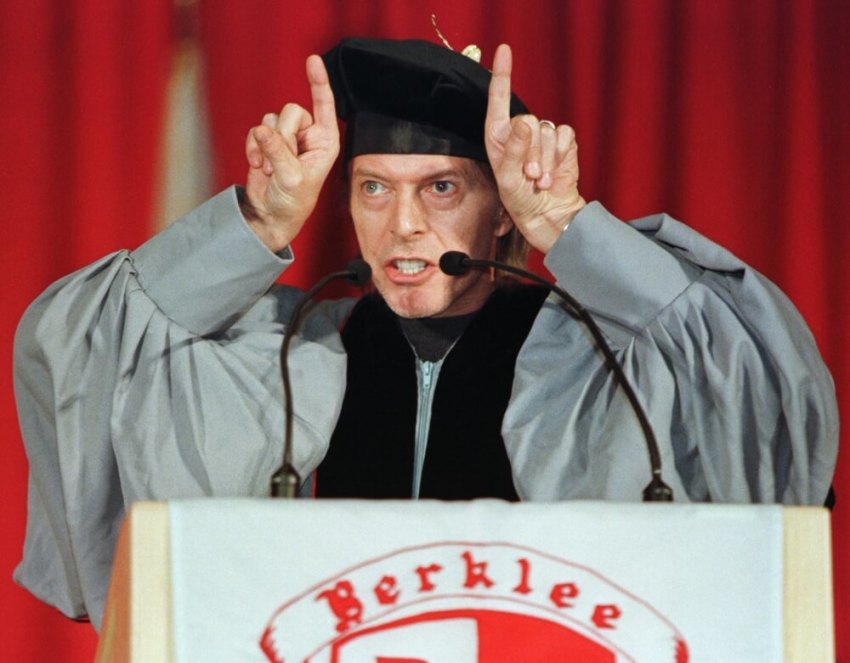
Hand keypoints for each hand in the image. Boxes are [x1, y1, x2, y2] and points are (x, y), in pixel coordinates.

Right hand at [243, 55, 339, 252]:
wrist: (272, 215)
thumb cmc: (293, 202)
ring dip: (267, 146)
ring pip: (271, 119)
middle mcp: (309, 136)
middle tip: (282, 162)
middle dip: (282, 135)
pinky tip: (259, 167)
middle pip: (290, 110)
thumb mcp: (291, 178)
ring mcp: (287, 137)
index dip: (318, 82)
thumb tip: (262, 129)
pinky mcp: (268, 141)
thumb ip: (278, 151)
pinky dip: (253, 148)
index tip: (312, 59)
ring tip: (273, 170)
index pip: (324, 105)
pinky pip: (256, 130)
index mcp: (326, 141)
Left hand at [484, 44, 585, 253]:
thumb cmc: (521, 202)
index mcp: (499, 137)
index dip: (502, 76)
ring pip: (547, 131)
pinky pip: (565, 136)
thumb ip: (514, 151)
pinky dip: (561, 158)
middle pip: (528, 121)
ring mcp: (543, 138)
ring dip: (545, 160)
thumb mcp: (509, 180)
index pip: (499, 101)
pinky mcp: (564, 144)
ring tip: (540, 180)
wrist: (549, 216)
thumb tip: (524, 122)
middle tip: (529, 176)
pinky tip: (554, 176)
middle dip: (530, 151)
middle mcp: (520, 133)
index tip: (504, 50)